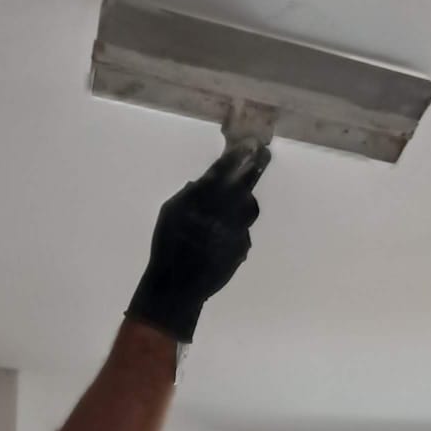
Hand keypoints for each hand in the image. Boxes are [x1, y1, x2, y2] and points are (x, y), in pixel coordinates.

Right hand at [124, 142, 270, 344]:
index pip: (223, 172)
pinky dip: (236, 227)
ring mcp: (236, 232)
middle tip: (264, 154)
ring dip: (245, 200)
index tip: (250, 144)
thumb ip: (189, 195)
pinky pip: (243, 230)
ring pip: (248, 207)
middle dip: (254, 167)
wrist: (177, 286)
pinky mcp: (242, 247)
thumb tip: (203, 182)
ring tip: (237, 200)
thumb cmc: (167, 246)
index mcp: (201, 201)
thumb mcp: (169, 213)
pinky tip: (222, 234)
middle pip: (244, 185)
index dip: (238, 156)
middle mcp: (222, 214)